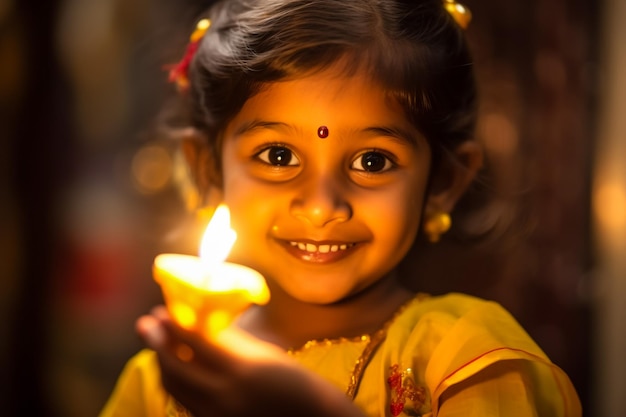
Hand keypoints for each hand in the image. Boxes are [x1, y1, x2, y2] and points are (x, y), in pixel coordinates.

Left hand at [136, 306, 366, 416]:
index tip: (159, 311)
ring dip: (162, 363)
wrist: (309, 416)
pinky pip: (185, 402)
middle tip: (145, 324)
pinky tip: (173, 367)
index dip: (173, 326)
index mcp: (241, 370)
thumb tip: (197, 321)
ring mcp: (217, 416)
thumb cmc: (292, 379)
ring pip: (175, 388)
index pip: (195, 344)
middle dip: (156, 344)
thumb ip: (228, 340)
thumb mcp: (262, 353)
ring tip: (157, 343)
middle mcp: (224, 396)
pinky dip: (175, 383)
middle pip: (176, 368)